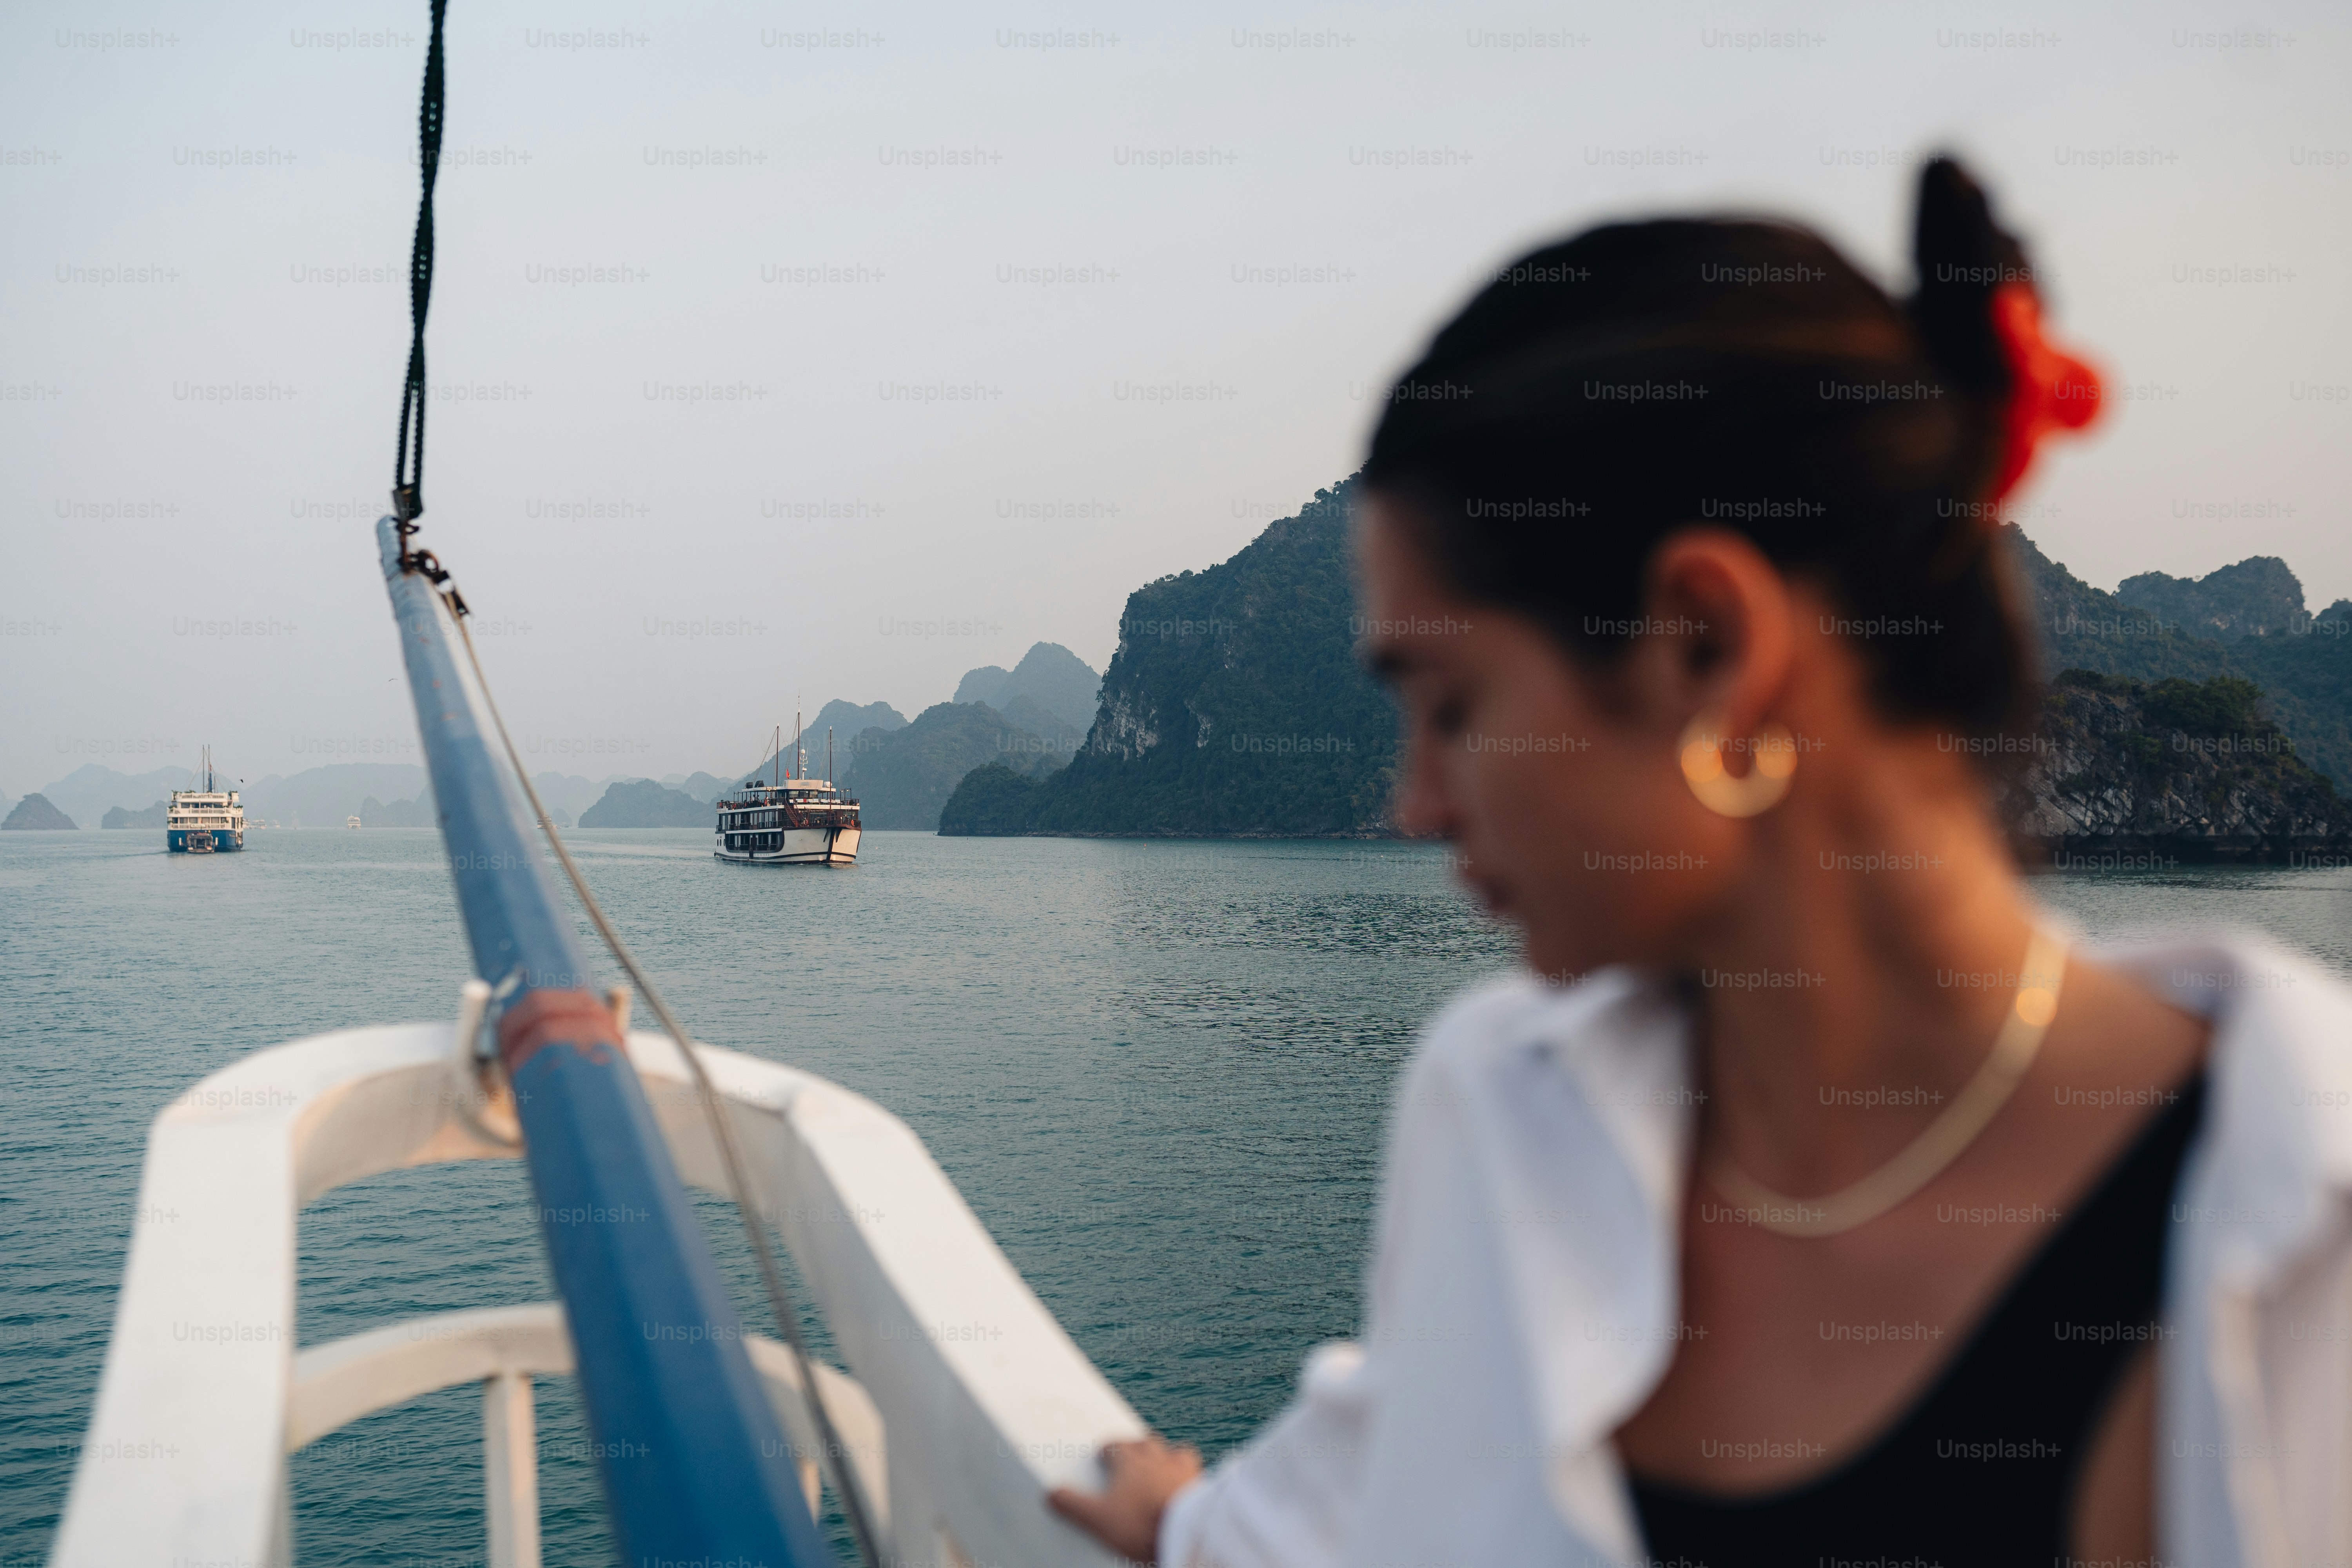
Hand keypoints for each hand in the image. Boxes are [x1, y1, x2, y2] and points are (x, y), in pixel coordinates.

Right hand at [1048, 1435, 1203, 1562]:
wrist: (1187, 1532)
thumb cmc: (1142, 1523)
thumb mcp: (1097, 1519)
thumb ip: (1072, 1505)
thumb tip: (1051, 1494)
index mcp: (1129, 1463)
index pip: (1114, 1446)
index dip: (1107, 1450)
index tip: (1103, 1454)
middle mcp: (1156, 1459)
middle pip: (1144, 1442)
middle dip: (1135, 1446)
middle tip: (1129, 1453)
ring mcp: (1181, 1469)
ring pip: (1174, 1450)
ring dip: (1165, 1454)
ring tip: (1160, 1463)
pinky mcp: (1200, 1483)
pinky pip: (1195, 1469)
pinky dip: (1186, 1472)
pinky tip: (1184, 1482)